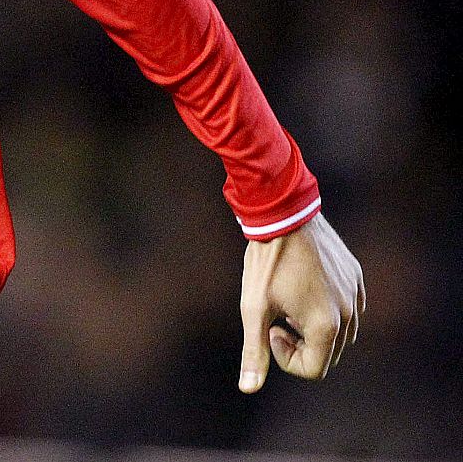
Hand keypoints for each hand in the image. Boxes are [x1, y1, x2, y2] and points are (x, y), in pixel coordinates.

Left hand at [238, 213, 364, 391]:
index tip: (272, 330)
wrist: (283, 216)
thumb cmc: (265, 263)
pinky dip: (328, 307)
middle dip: (301, 343)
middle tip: (279, 315)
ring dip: (314, 326)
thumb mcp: (253, 308)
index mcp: (326, 327)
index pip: (313, 370)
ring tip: (291, 300)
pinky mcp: (356, 278)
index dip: (286, 357)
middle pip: (327, 353)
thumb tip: (248, 387)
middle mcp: (349, 314)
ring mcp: (356, 295)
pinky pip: (348, 307)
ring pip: (340, 332)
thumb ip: (254, 350)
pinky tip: (304, 286)